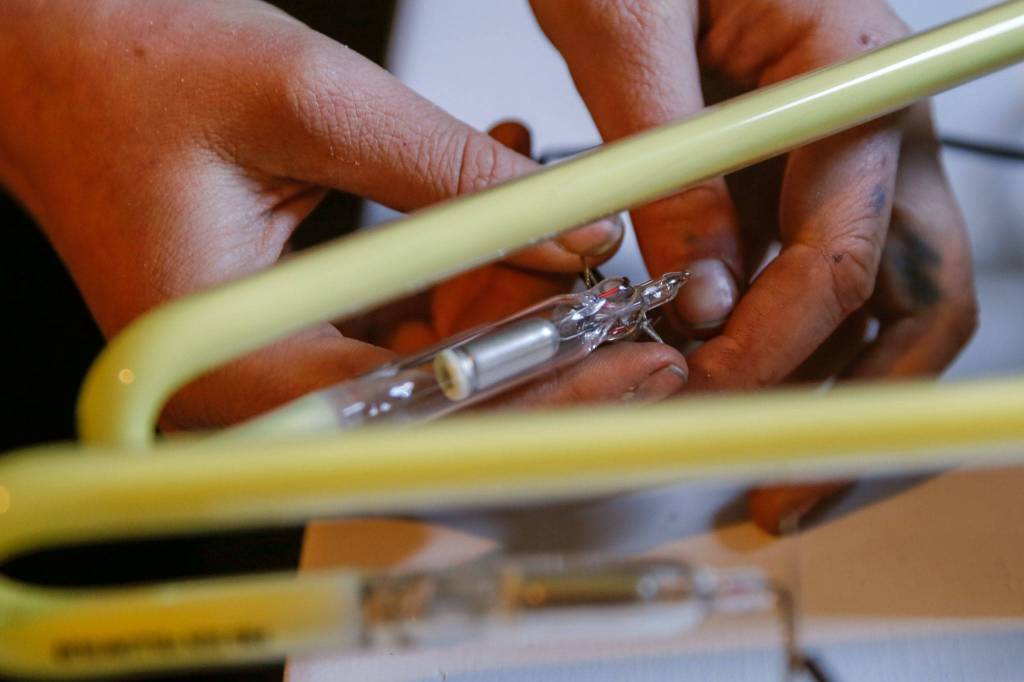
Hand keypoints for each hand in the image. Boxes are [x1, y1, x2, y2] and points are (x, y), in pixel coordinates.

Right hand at [0, 0, 685, 429]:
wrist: (49, 56)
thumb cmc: (125, 68)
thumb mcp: (310, 101)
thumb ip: (456, 176)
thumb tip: (576, 232)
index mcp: (227, 366)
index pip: (419, 420)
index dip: (541, 395)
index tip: (630, 366)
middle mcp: (246, 394)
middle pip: (435, 408)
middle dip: (534, 336)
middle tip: (611, 279)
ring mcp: (266, 373)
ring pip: (426, 367)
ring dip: (496, 293)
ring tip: (542, 210)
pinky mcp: (283, 339)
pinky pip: (395, 331)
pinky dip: (452, 277)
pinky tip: (481, 209)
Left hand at [531, 0, 976, 530]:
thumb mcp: (628, 32)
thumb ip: (666, 167)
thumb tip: (698, 297)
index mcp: (852, 75)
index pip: (842, 246)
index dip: (776, 343)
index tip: (703, 394)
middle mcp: (874, 127)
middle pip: (913, 296)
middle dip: (852, 403)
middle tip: (780, 488)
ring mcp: (847, 162)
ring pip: (880, 305)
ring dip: (831, 393)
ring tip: (763, 470)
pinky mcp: (801, 182)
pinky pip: (821, 284)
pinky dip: (789, 350)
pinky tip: (735, 391)